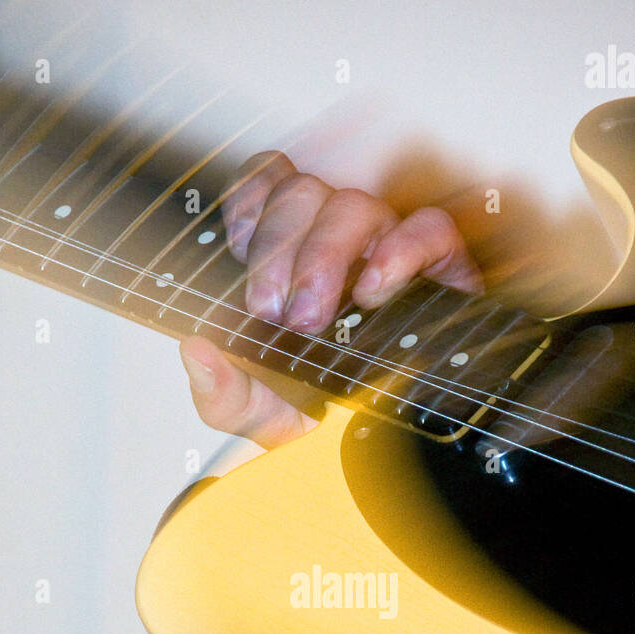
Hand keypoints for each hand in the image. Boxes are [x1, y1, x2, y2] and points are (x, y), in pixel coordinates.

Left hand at [180, 150, 483, 447]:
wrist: (377, 450)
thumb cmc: (322, 417)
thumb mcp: (258, 413)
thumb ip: (220, 390)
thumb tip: (195, 350)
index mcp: (290, 258)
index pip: (270, 183)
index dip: (251, 198)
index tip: (238, 247)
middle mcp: (337, 245)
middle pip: (304, 190)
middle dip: (279, 246)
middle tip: (274, 309)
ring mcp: (387, 251)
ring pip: (355, 205)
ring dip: (326, 253)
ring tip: (314, 315)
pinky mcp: (439, 270)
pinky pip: (428, 229)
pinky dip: (400, 249)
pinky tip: (375, 291)